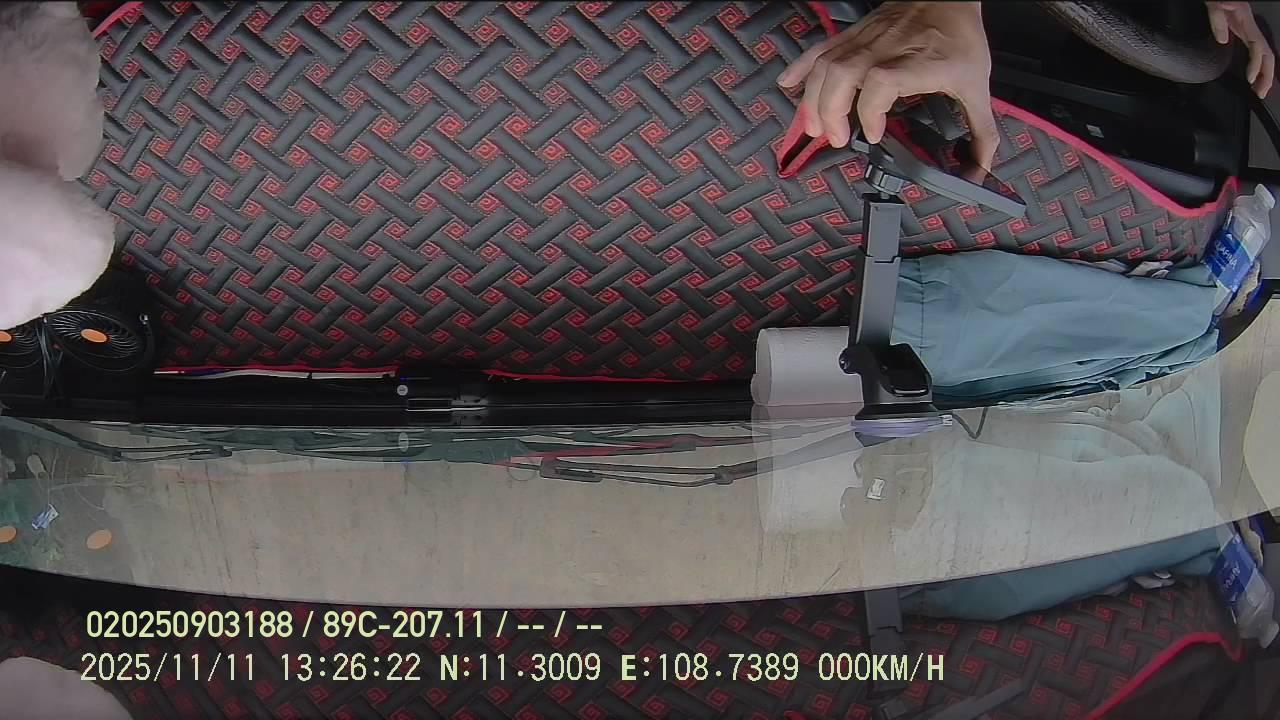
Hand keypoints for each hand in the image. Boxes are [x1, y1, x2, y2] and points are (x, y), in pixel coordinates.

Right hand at [777, 1, 997, 168]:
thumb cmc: (959, 38)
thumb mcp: (976, 84)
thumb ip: (981, 129)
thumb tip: (981, 166)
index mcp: (917, 63)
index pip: (882, 82)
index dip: (870, 111)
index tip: (875, 134)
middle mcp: (885, 50)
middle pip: (843, 77)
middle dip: (831, 112)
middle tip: (837, 139)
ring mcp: (864, 41)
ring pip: (826, 66)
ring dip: (813, 99)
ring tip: (814, 128)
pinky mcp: (852, 36)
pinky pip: (819, 49)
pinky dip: (800, 68)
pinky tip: (788, 86)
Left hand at [1207, 2, 1274, 96]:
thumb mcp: (1215, 4)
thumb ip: (1218, 20)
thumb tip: (1223, 40)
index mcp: (1246, 23)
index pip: (1258, 47)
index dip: (1257, 64)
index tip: (1250, 79)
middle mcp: (1250, 28)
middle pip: (1267, 54)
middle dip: (1267, 75)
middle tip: (1261, 93)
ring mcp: (1248, 30)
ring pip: (1264, 54)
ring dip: (1264, 73)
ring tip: (1260, 90)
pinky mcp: (1243, 32)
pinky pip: (1255, 51)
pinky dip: (1257, 65)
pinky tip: (1254, 76)